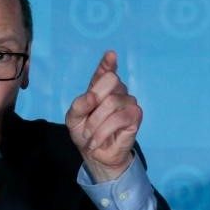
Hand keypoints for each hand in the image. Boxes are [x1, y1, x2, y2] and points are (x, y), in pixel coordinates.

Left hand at [65, 50, 140, 181]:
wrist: (95, 155)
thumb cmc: (85, 133)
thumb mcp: (74, 118)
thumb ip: (79, 105)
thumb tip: (92, 97)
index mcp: (101, 87)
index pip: (106, 70)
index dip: (108, 62)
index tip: (110, 55)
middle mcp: (117, 91)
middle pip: (110, 80)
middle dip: (94, 99)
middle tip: (87, 118)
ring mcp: (128, 102)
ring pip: (111, 102)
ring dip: (95, 123)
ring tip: (90, 136)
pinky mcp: (135, 116)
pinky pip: (119, 118)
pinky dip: (103, 132)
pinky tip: (96, 141)